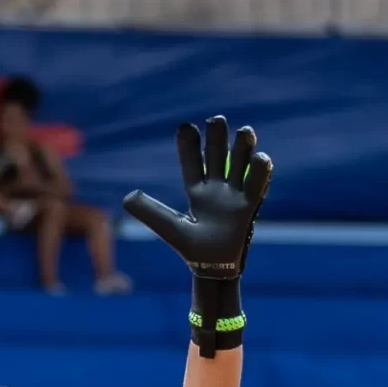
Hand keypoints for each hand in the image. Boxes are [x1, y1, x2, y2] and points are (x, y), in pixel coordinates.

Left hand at [123, 116, 270, 278]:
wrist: (213, 266)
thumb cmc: (191, 248)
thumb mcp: (169, 227)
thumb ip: (150, 211)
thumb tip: (128, 196)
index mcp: (196, 192)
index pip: (192, 164)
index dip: (189, 147)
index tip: (185, 126)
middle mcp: (216, 188)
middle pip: (218, 157)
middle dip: (218, 139)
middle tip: (216, 120)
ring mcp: (234, 194)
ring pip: (240, 164)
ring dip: (243, 147)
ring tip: (244, 131)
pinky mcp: (250, 204)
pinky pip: (257, 183)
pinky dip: (260, 170)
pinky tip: (259, 157)